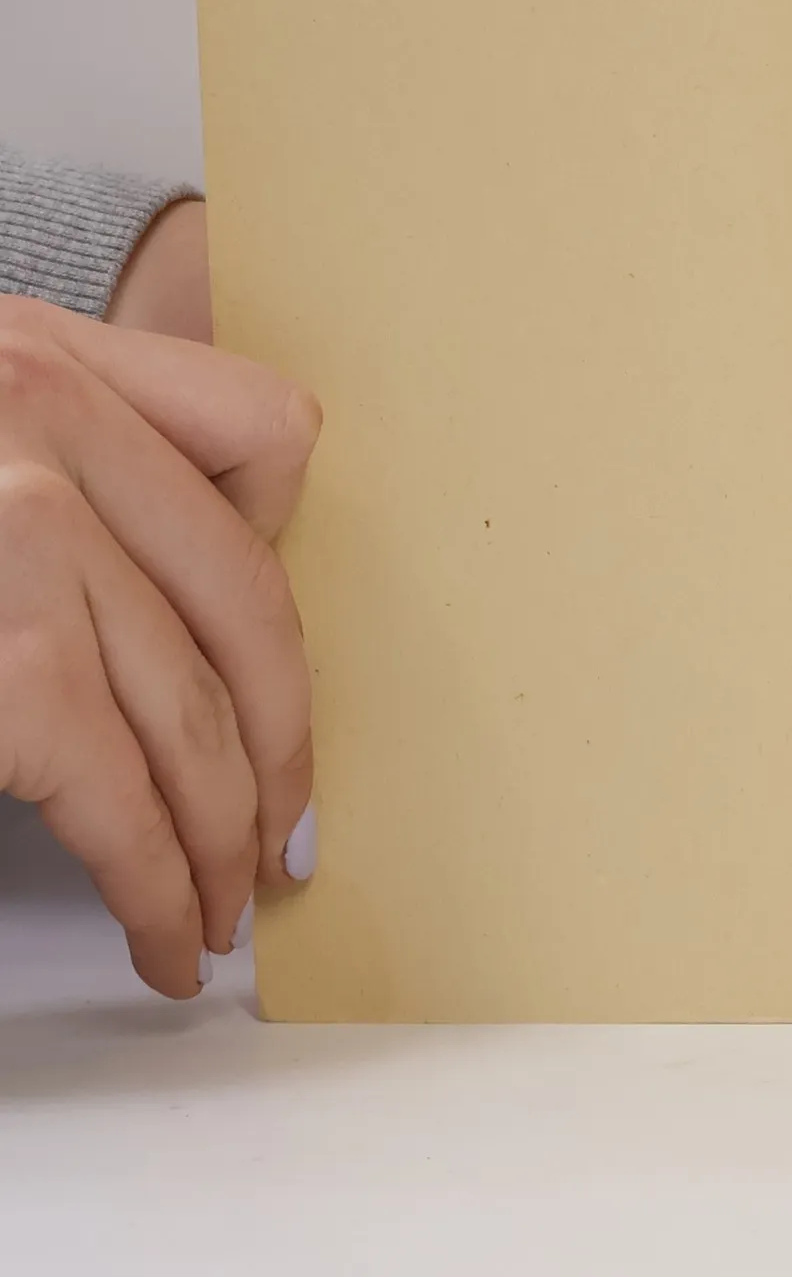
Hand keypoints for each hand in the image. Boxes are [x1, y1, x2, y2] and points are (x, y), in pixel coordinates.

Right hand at [0, 288, 318, 995]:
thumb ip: (48, 459)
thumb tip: (152, 613)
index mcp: (44, 349)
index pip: (267, 435)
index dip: (281, 559)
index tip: (277, 670)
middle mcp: (46, 413)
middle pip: (247, 601)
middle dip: (279, 744)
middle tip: (279, 839)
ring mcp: (20, 526)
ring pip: (195, 703)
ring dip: (221, 834)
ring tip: (221, 909)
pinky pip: (114, 778)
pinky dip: (154, 872)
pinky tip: (163, 927)